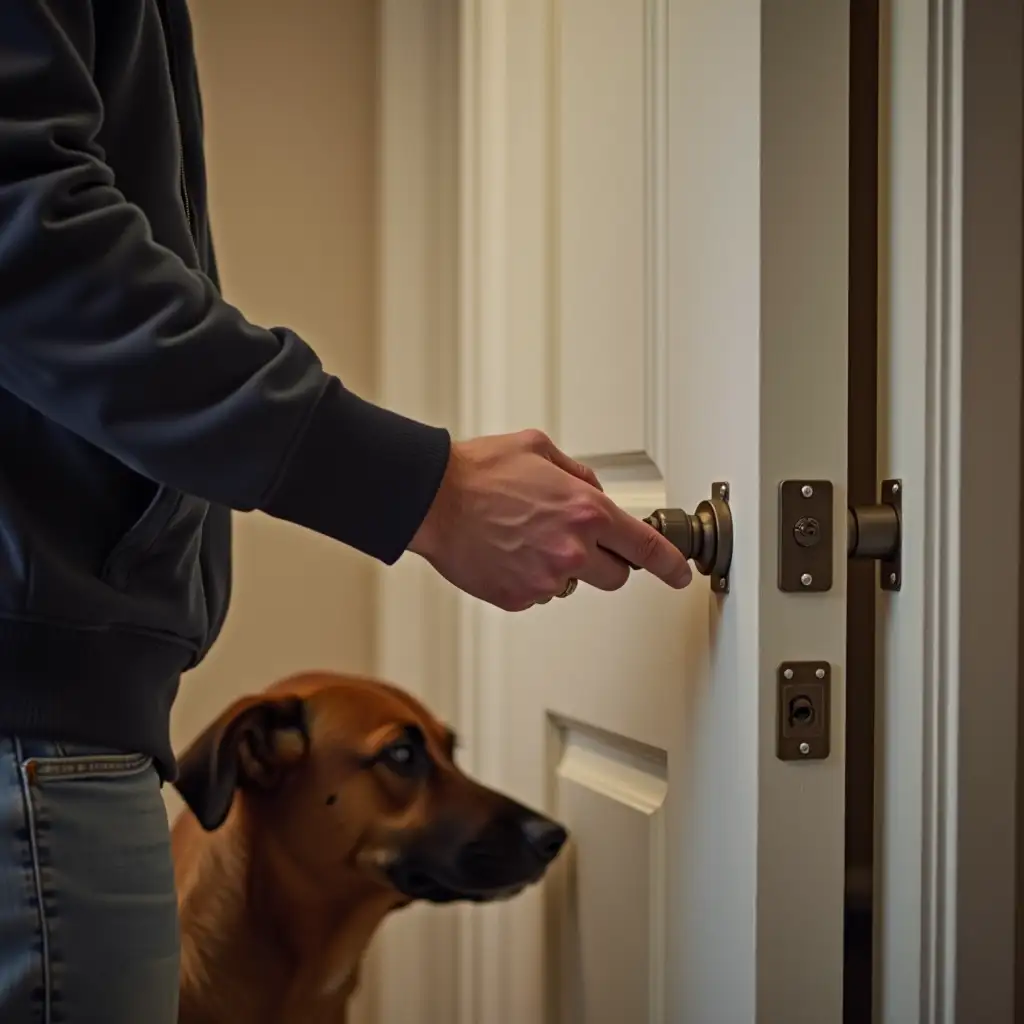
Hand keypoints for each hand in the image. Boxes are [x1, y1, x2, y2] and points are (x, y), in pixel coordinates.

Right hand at [408, 429, 692, 610]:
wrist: (432, 500)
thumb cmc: (479, 472)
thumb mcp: (540, 450)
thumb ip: (579, 476)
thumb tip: (594, 494)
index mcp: (584, 511)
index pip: (645, 547)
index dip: (669, 565)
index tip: (679, 574)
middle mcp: (571, 550)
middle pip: (616, 577)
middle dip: (607, 562)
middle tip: (579, 543)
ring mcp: (545, 579)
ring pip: (572, 585)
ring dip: (561, 568)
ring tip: (525, 539)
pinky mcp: (519, 597)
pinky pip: (539, 594)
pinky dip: (529, 577)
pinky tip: (507, 552)